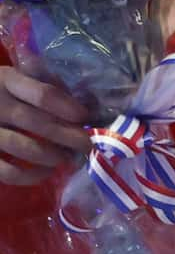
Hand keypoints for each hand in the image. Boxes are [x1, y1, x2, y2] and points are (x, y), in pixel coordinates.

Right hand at [0, 64, 90, 184]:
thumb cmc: (0, 91)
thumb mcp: (16, 78)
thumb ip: (44, 82)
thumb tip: (81, 99)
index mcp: (7, 81)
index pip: (42, 94)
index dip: (67, 107)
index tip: (84, 117)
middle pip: (36, 122)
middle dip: (67, 136)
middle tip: (87, 145)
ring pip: (22, 146)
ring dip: (51, 155)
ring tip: (67, 158)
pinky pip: (7, 171)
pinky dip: (30, 176)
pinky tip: (46, 172)